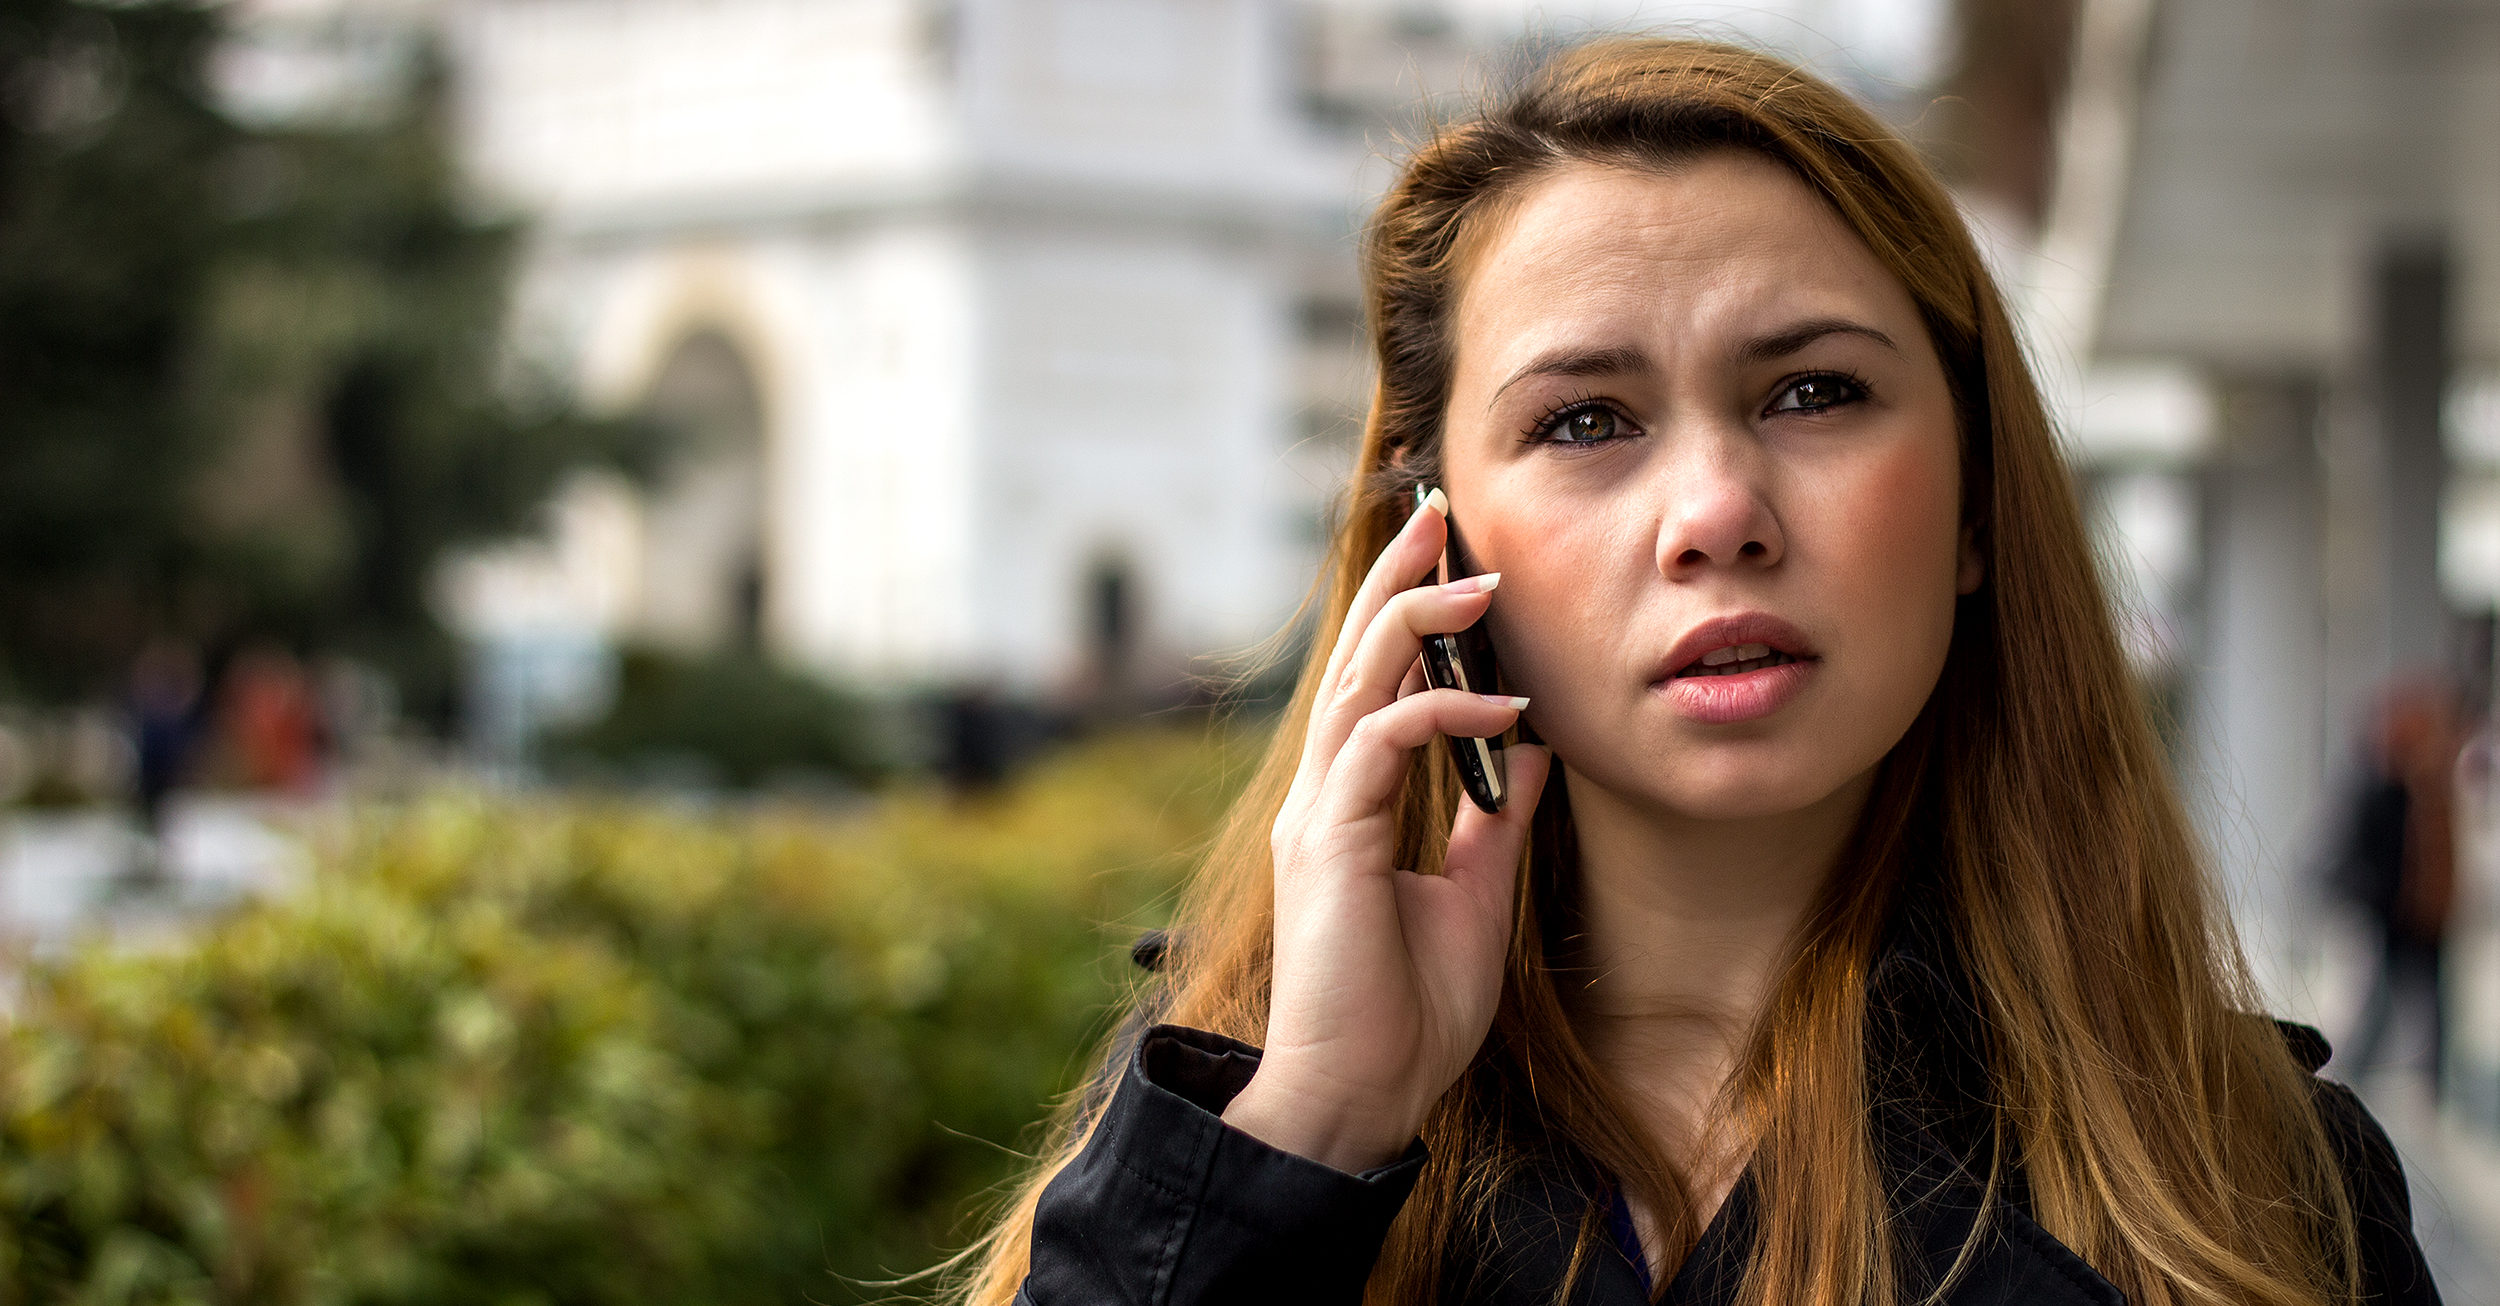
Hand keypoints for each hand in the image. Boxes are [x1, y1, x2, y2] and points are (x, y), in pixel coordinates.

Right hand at [1221, 491, 1552, 1172]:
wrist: (1355, 1098)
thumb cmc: (1404, 1016)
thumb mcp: (1473, 899)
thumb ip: (1493, 821)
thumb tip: (1534, 747)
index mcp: (1349, 806)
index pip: (1373, 684)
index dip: (1408, 616)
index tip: (1455, 564)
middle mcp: (1324, 797)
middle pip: (1355, 658)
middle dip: (1398, 581)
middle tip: (1439, 514)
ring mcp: (1319, 816)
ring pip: (1359, 682)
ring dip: (1418, 622)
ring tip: (1477, 580)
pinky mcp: (1329, 842)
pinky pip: (1384, 744)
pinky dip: (1443, 714)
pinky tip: (1503, 709)